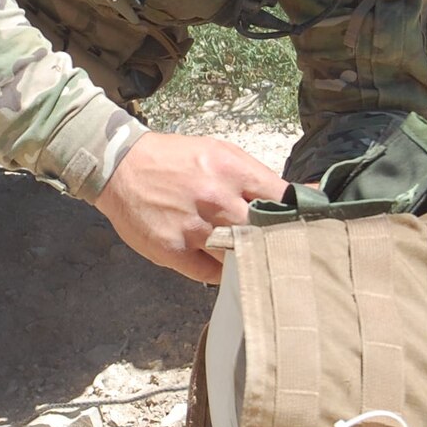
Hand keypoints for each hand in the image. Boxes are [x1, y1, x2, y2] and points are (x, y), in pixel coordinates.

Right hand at [93, 132, 289, 282]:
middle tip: (280, 250)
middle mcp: (215, 198)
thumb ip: (255, 176)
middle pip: (264, 233)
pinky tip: (219, 261)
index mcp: (230, 169)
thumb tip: (297, 195)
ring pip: (239, 257)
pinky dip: (220, 272)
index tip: (307, 225)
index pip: (282, 199)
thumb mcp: (218, 152)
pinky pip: (210, 274)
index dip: (299, 214)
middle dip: (275, 242)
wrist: (119, 166)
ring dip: (246, 259)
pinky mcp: (172, 250)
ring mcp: (193, 227)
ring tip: (248, 258)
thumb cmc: (174, 159)